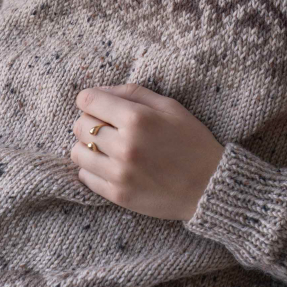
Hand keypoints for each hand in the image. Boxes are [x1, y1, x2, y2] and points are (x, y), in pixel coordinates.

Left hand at [70, 83, 224, 220]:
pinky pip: (85, 176)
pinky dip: (92, 168)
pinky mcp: (117, 195)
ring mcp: (119, 173)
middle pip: (80, 126)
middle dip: (89, 120)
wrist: (209, 185)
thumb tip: (100, 91)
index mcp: (138, 119)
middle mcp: (124, 145)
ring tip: (105, 146)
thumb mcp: (170, 106)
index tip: (96, 103)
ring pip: (77, 152)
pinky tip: (110, 164)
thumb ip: (133, 93)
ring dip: (87, 145)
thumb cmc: (191, 140)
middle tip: (105, 125)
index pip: (89, 101)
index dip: (89, 99)